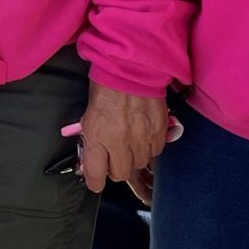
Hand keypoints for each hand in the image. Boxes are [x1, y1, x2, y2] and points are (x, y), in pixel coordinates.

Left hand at [78, 80, 171, 201]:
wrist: (131, 67)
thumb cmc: (107, 86)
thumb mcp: (89, 114)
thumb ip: (92, 140)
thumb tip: (91, 160)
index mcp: (98, 135)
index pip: (95, 174)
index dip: (94, 181)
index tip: (95, 181)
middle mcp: (120, 140)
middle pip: (120, 174)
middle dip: (115, 169)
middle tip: (113, 157)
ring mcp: (141, 137)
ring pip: (139, 165)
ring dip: (133, 159)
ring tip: (129, 143)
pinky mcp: (159, 132)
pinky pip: (155, 153)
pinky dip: (149, 149)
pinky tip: (143, 136)